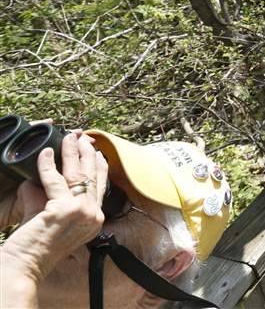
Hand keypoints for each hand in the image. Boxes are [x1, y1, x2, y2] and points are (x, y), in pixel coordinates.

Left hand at [1, 134, 108, 283]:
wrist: (24, 266)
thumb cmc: (34, 247)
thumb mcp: (49, 217)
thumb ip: (46, 197)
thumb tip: (36, 178)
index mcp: (95, 219)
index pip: (102, 185)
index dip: (100, 166)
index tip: (97, 152)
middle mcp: (93, 215)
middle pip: (92, 176)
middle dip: (88, 153)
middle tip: (84, 137)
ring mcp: (81, 212)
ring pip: (78, 174)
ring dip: (72, 152)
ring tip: (69, 138)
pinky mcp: (63, 210)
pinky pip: (54, 180)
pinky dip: (47, 164)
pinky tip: (44, 153)